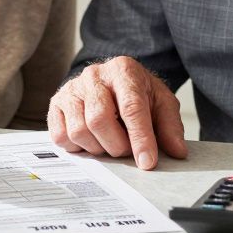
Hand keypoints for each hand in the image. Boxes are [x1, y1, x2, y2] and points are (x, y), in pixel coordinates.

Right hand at [47, 56, 188, 169]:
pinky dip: (77, 147)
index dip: (140, 139)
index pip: (131, 108)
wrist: (111, 81)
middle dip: (117, 145)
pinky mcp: (56, 103)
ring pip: (79, 130)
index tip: (147, 162)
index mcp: (123, 70)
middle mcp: (94, 75)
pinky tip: (91, 140)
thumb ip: (170, 126)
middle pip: (99, 120)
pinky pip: (60, 136)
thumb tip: (177, 151)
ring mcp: (72, 89)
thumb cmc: (136, 93)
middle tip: (127, 151)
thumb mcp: (161, 103)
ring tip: (109, 143)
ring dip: (97, 148)